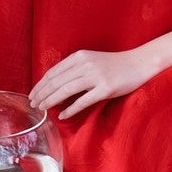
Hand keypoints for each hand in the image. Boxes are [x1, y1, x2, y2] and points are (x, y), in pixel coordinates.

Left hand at [29, 47, 154, 119]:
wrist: (139, 63)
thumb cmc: (114, 65)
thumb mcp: (92, 60)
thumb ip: (75, 70)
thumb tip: (55, 87)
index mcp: (79, 56)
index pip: (53, 72)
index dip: (40, 85)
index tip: (32, 95)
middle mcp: (85, 64)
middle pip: (56, 82)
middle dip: (42, 94)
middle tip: (33, 105)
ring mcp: (96, 76)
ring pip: (65, 91)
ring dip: (51, 101)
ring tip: (42, 109)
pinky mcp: (106, 88)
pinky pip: (83, 101)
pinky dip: (70, 109)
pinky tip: (62, 115)